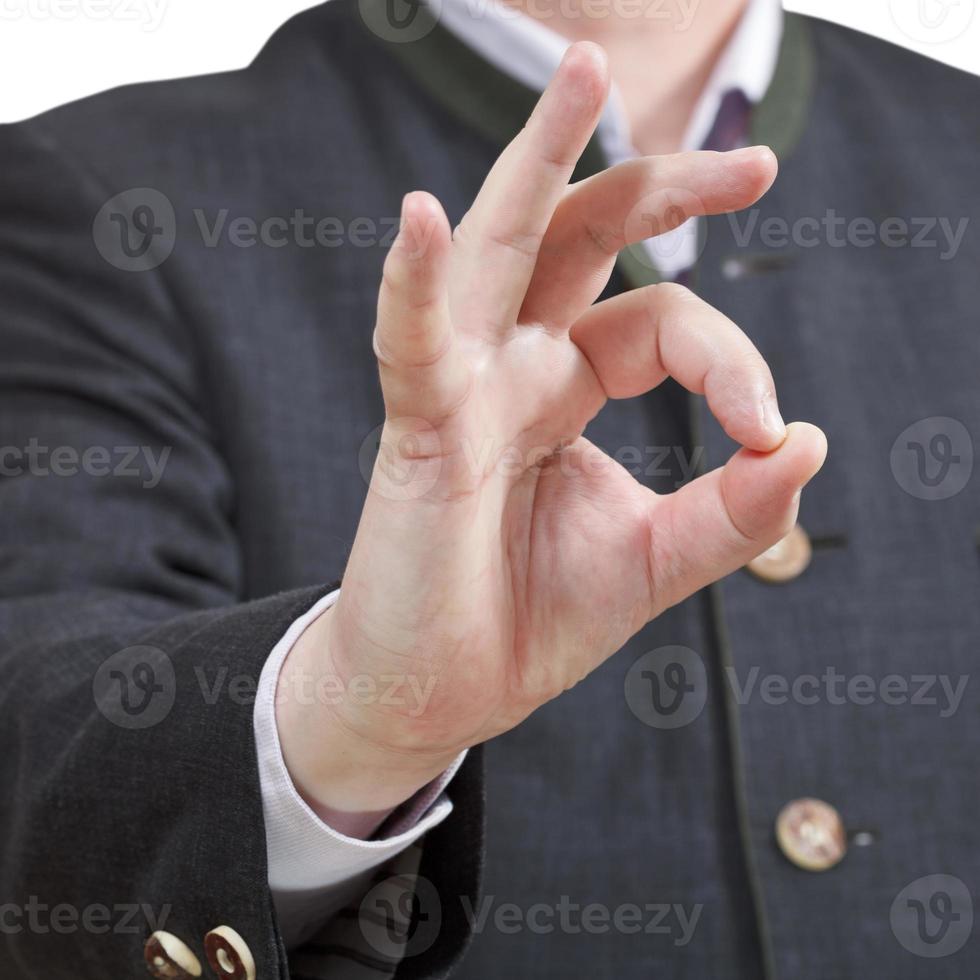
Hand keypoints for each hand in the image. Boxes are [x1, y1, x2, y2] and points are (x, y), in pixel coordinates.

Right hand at [277, 43, 826, 817]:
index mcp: (567, 392)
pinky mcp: (415, 434)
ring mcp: (462, 391)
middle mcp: (515, 370)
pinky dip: (417, 286)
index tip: (770, 433)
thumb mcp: (652, 563)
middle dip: (659, 187)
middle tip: (751, 166)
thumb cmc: (527, 621)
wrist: (441, 692)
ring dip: (535, 163)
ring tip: (578, 72)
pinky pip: (411, 346)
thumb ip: (729, 514)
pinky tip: (422, 223)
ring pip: (498, 254)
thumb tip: (808, 444)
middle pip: (581, 243)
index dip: (731, 359)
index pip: (658, 325)